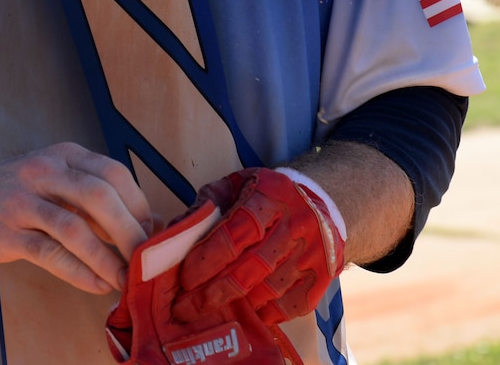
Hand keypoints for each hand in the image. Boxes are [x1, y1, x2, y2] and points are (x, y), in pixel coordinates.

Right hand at [0, 142, 152, 293]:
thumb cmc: (13, 192)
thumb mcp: (54, 179)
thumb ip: (94, 198)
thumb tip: (149, 223)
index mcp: (64, 155)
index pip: (113, 173)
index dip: (138, 204)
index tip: (152, 232)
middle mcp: (44, 172)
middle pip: (99, 196)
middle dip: (129, 231)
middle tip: (147, 259)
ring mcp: (22, 202)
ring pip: (74, 228)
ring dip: (106, 258)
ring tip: (125, 280)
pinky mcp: (6, 233)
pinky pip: (50, 254)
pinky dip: (79, 271)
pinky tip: (96, 284)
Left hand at [173, 167, 346, 324]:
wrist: (322, 201)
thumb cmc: (268, 196)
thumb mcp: (238, 185)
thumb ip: (207, 205)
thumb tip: (176, 232)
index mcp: (270, 197)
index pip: (234, 234)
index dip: (207, 260)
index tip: (184, 279)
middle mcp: (296, 224)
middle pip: (250, 268)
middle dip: (213, 293)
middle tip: (185, 309)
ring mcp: (314, 252)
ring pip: (269, 291)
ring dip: (237, 306)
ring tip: (209, 314)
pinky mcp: (323, 276)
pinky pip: (290, 306)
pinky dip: (264, 314)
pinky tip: (245, 314)